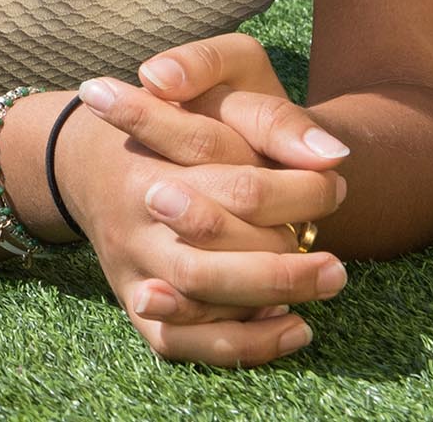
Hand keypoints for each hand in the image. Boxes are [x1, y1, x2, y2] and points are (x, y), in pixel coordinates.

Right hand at [67, 43, 349, 366]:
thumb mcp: (223, 89)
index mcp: (154, 148)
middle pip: (210, 245)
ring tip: (327, 284)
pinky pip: (183, 342)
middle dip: (283, 260)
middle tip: (338, 262)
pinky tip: (293, 326)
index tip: (336, 184)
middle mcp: (136, 207)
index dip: (301, 192)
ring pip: (196, 291)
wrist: (94, 158)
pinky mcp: (134, 301)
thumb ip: (272, 117)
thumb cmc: (182, 118)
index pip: (237, 185)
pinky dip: (242, 343)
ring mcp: (131, 257)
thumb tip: (330, 153)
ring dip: (268, 292)